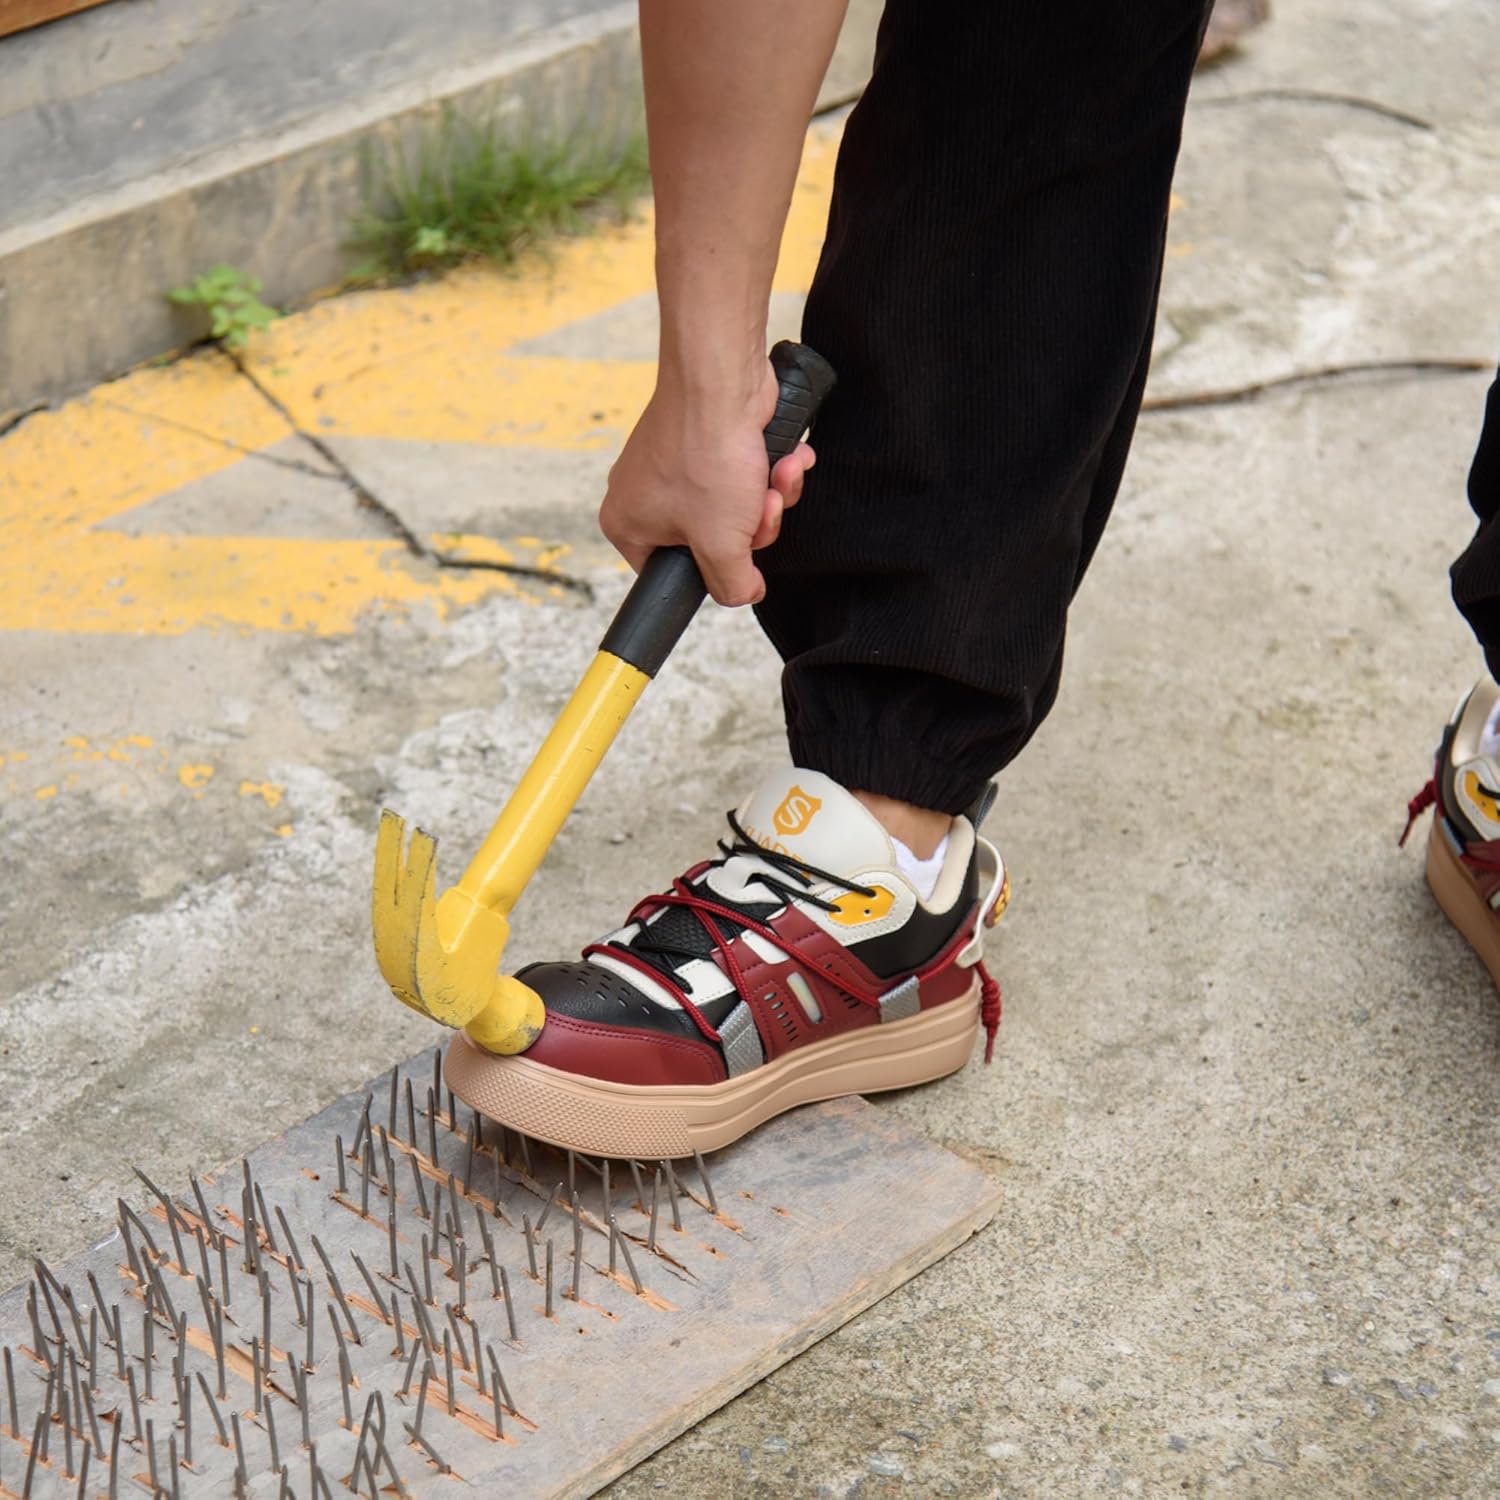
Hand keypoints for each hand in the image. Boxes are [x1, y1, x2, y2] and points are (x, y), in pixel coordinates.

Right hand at [599, 359, 814, 606]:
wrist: (722, 380)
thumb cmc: (708, 455)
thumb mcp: (722, 544)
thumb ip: (731, 585)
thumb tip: (743, 594)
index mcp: (627, 525)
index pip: (670, 575)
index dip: (713, 571)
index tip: (736, 555)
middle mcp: (645, 495)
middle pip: (713, 543)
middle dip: (753, 527)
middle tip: (760, 507)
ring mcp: (677, 466)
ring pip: (736, 509)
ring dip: (770, 497)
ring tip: (777, 475)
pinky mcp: (708, 443)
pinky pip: (744, 476)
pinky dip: (770, 469)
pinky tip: (785, 456)